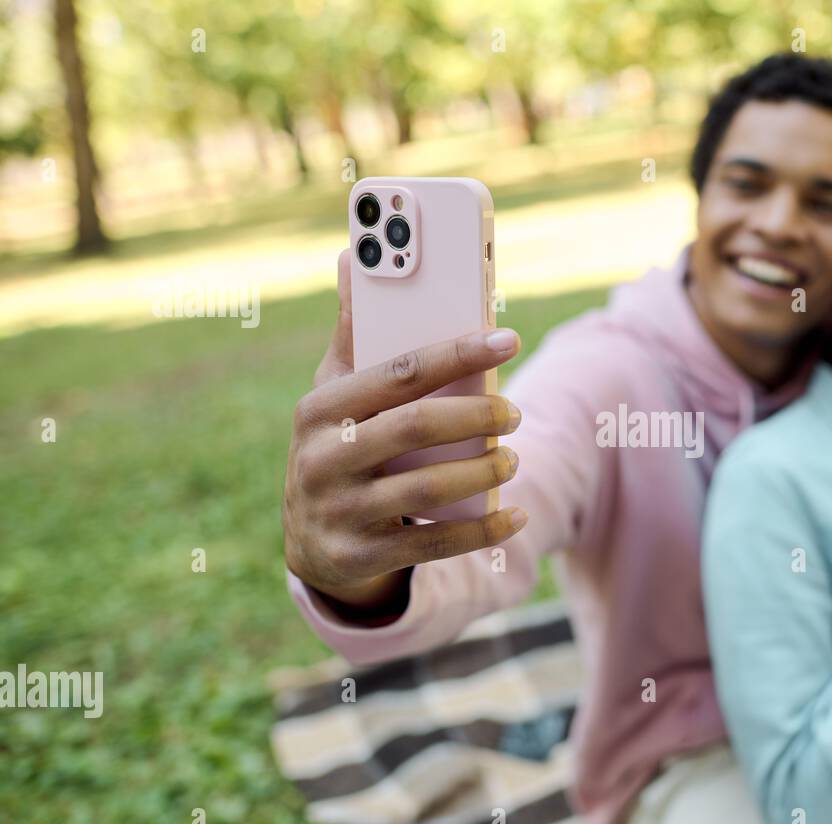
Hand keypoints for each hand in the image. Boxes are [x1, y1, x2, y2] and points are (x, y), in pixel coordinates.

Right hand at [282, 250, 527, 616]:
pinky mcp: (360, 557)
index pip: (397, 372)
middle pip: (416, 428)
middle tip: (515, 413)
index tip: (508, 339)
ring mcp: (339, 513)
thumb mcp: (334, 395)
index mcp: (318, 408)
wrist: (311, 545)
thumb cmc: (338, 448)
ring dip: (483, 471)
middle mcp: (322, 460)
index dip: (458, 353)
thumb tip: (353, 253)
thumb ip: (353, 334)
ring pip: (427, 489)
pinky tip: (514, 517)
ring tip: (512, 458)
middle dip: (477, 417)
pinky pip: (434, 545)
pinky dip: (482, 531)